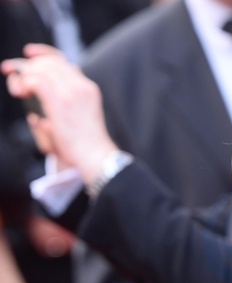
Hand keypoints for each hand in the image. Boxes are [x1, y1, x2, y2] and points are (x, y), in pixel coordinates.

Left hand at [1, 44, 118, 183]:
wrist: (95, 154)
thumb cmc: (86, 146)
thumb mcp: (77, 124)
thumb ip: (61, 116)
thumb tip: (36, 118)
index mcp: (88, 89)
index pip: (64, 61)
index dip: (44, 53)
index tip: (28, 53)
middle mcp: (82, 86)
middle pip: (50, 61)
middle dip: (26, 64)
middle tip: (9, 71)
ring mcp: (72, 92)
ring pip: (41, 68)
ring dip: (24, 75)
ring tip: (18, 90)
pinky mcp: (61, 100)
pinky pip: (37, 80)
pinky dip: (25, 83)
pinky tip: (21, 93)